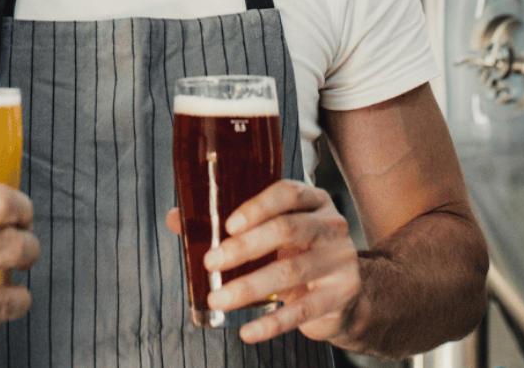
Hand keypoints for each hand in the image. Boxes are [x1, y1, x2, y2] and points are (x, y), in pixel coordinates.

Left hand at [166, 181, 360, 344]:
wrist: (348, 294)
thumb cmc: (299, 253)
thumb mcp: (274, 232)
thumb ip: (229, 224)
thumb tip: (175, 218)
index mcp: (314, 201)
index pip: (287, 193)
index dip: (257, 207)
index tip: (227, 225)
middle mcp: (330, 226)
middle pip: (286, 229)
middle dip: (244, 247)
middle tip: (211, 263)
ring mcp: (340, 261)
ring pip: (290, 272)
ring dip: (248, 287)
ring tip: (218, 299)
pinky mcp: (340, 296)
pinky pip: (302, 311)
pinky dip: (271, 323)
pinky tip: (247, 330)